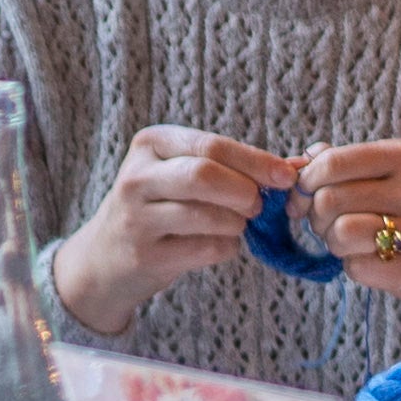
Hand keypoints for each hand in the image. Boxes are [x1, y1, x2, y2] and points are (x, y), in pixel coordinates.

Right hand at [52, 127, 296, 334]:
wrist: (104, 257)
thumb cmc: (158, 206)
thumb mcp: (179, 172)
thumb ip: (230, 166)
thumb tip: (296, 166)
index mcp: (150, 144)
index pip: (212, 145)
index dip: (256, 161)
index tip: (286, 176)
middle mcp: (137, 177)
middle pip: (206, 175)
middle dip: (245, 191)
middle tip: (258, 206)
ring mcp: (137, 218)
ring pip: (208, 215)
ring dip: (237, 223)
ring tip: (236, 225)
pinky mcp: (145, 255)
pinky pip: (205, 248)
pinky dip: (226, 247)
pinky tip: (220, 244)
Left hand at [294, 135, 400, 307]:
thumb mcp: (397, 176)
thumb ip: (347, 164)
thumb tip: (297, 160)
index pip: (332, 162)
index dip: (304, 182)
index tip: (302, 196)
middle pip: (329, 198)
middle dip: (314, 216)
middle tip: (327, 225)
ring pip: (339, 232)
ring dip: (332, 243)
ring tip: (348, 244)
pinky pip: (356, 267)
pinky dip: (353, 267)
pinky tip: (373, 262)